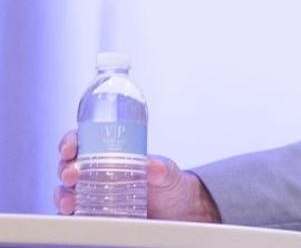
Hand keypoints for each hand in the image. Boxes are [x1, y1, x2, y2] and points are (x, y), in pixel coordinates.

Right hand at [55, 130, 221, 221]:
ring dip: (63, 196)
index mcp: (110, 154)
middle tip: (71, 175)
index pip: (83, 142)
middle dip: (65, 169)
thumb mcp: (168, 173)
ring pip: (66, 192)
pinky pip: (74, 215)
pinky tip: (72, 217)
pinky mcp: (94, 215)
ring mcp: (93, 194)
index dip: (70, 142)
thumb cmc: (168, 185)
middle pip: (68, 166)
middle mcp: (96, 173)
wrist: (177, 211)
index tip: (70, 148)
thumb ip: (162, 169)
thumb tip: (155, 167)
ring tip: (70, 202)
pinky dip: (69, 216)